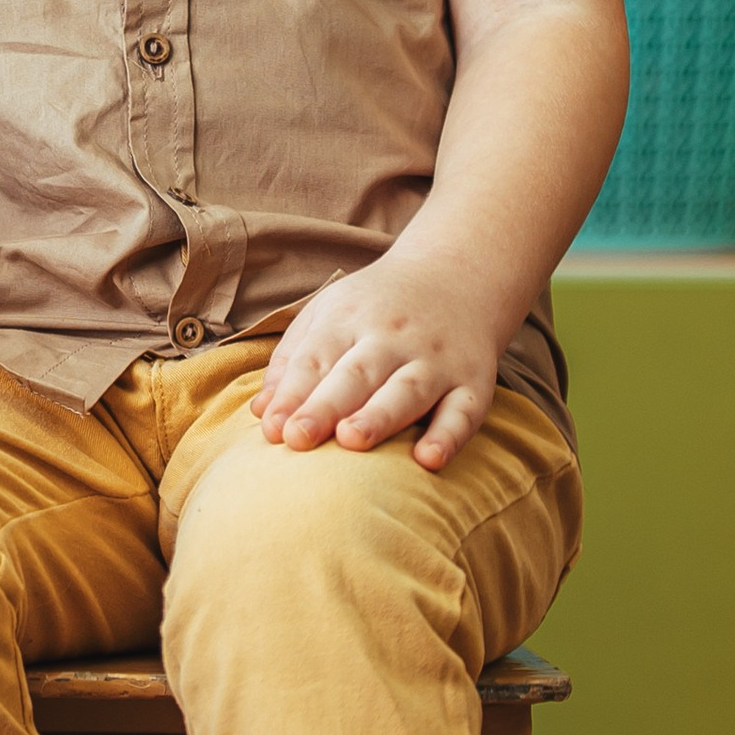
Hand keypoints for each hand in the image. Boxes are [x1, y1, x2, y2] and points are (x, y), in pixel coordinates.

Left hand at [255, 236, 508, 471]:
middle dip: (326, 406)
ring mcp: (436, 359)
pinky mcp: (473, 382)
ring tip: (352, 441)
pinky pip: (464, 411)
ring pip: (407, 390)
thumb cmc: (375, 309)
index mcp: (349, 318)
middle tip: (299, 438)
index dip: (293, 394)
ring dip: (380, 417)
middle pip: (357, 374)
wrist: (457, 275)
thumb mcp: (328, 316)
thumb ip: (292, 363)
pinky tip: (429, 460)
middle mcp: (393, 337)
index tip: (274, 430)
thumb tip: (262, 414)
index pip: (316, 357)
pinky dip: (449, 436)